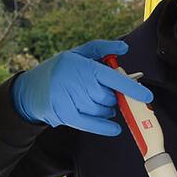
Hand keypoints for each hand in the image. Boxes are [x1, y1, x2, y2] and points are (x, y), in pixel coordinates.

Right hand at [11, 40, 152, 135]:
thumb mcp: (78, 53)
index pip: (112, 78)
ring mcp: (70, 100)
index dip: (131, 88)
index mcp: (83, 66)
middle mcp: (76, 82)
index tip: (146, 95)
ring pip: (101, 111)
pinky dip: (105, 127)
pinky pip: (92, 124)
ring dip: (107, 110)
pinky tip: (114, 128)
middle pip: (109, 97)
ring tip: (100, 103)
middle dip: (114, 97)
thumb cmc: (59, 69)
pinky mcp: (65, 115)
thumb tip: (124, 48)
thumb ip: (102, 49)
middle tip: (109, 94)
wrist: (30, 89)